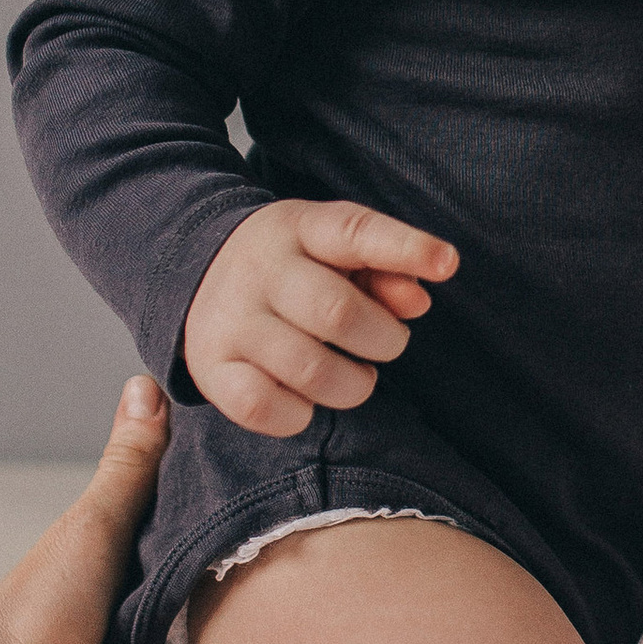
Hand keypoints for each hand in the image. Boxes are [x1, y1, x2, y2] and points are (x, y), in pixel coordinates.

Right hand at [182, 200, 456, 438]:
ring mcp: (230, 321)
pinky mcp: (211, 368)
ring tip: (358, 377)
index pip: (355, 232)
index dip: (405, 247)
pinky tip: (307, 400)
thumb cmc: (294, 267)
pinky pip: (265, 408)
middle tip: (387, 343)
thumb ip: (387, 268)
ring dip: (354, 386)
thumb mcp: (336, 251)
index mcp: (299, 228)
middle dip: (384, 340)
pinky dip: (300, 415)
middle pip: (338, 313)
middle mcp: (259, 271)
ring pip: (310, 371)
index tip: (448, 263)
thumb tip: (418, 301)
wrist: (195, 269)